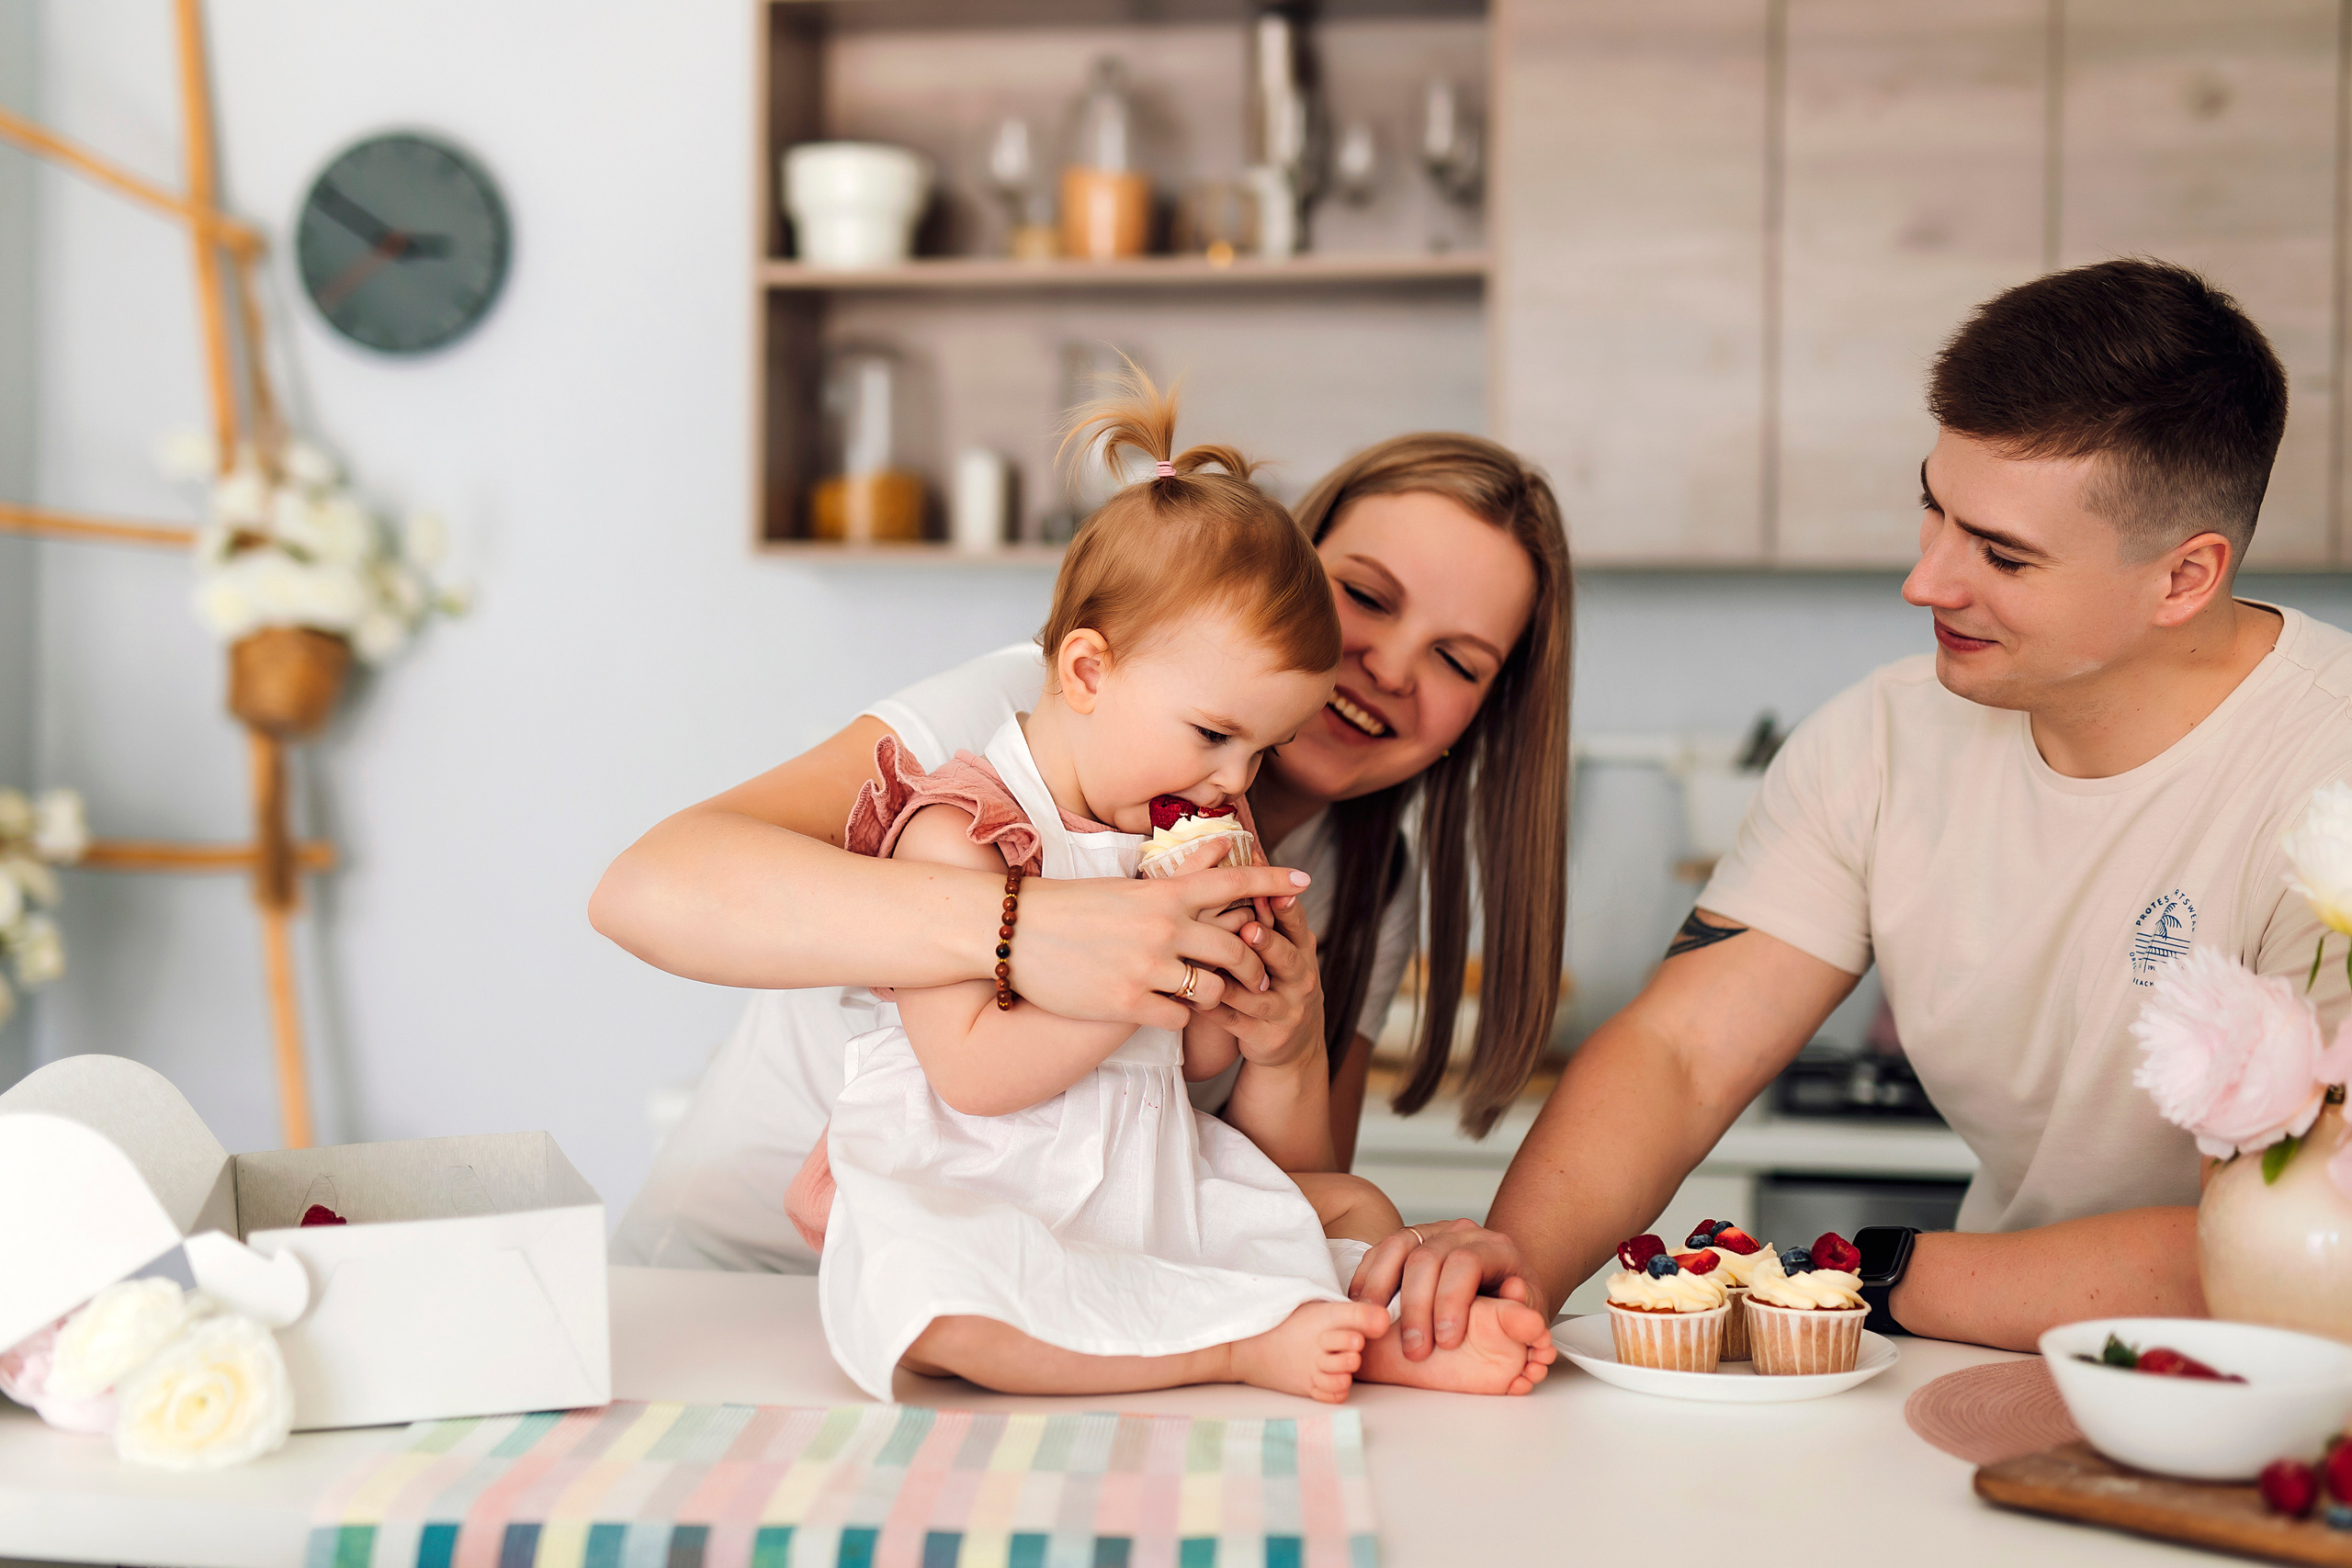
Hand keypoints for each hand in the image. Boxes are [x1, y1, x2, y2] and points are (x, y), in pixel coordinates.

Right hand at [1008, 859, 1312, 1031]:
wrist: (1012, 931)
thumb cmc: (1070, 907)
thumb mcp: (1128, 883)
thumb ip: (1182, 871)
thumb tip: (1224, 843)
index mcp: (1163, 894)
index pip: (1233, 883)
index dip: (1273, 883)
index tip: (1304, 882)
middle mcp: (1163, 928)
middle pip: (1237, 949)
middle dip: (1256, 966)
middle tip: (1259, 977)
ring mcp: (1146, 968)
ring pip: (1213, 990)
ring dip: (1217, 996)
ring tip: (1206, 995)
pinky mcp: (1126, 1003)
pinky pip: (1178, 1019)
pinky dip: (1179, 1018)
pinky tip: (1166, 1009)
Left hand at [1202, 892, 1321, 1068]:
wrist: (1292, 1044)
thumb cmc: (1276, 980)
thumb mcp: (1281, 947)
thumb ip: (1266, 910)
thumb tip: (1248, 849)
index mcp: (1302, 950)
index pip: (1297, 924)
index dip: (1286, 907)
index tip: (1274, 888)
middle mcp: (1301, 979)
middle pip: (1286, 958)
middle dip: (1268, 943)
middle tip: (1249, 927)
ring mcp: (1285, 1010)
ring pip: (1259, 994)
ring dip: (1236, 979)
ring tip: (1213, 965)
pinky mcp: (1265, 1037)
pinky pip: (1235, 1021)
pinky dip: (1211, 1009)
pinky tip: (1189, 997)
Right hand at [1348, 1220, 1547, 1360]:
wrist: (1501, 1286)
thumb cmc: (1512, 1304)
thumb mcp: (1530, 1312)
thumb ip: (1526, 1310)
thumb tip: (1514, 1297)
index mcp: (1495, 1247)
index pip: (1466, 1263)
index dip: (1452, 1301)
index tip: (1446, 1341)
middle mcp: (1462, 1233)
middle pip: (1427, 1257)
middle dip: (1416, 1307)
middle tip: (1414, 1349)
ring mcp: (1433, 1232)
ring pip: (1398, 1247)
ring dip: (1382, 1288)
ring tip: (1376, 1325)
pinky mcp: (1409, 1240)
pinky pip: (1381, 1249)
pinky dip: (1369, 1277)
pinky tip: (1365, 1304)